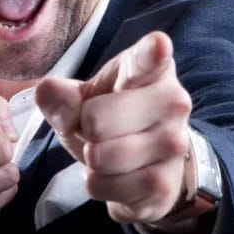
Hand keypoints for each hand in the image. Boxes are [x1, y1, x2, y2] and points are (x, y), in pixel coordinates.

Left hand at [35, 31, 193, 225]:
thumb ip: (59, 95)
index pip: (151, 57)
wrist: (146, 164)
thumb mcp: (80, 98)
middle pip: (96, 120)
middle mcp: (173, 101)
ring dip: (91, 161)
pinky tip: (116, 176)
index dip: (152, 52)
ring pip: (101, 157)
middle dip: (84, 130)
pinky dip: (98, 185)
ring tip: (108, 153)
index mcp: (152, 68)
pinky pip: (106, 186)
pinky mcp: (166, 182)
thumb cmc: (112, 117)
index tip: (158, 47)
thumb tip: (66, 110)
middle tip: (99, 130)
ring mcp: (174, 143)